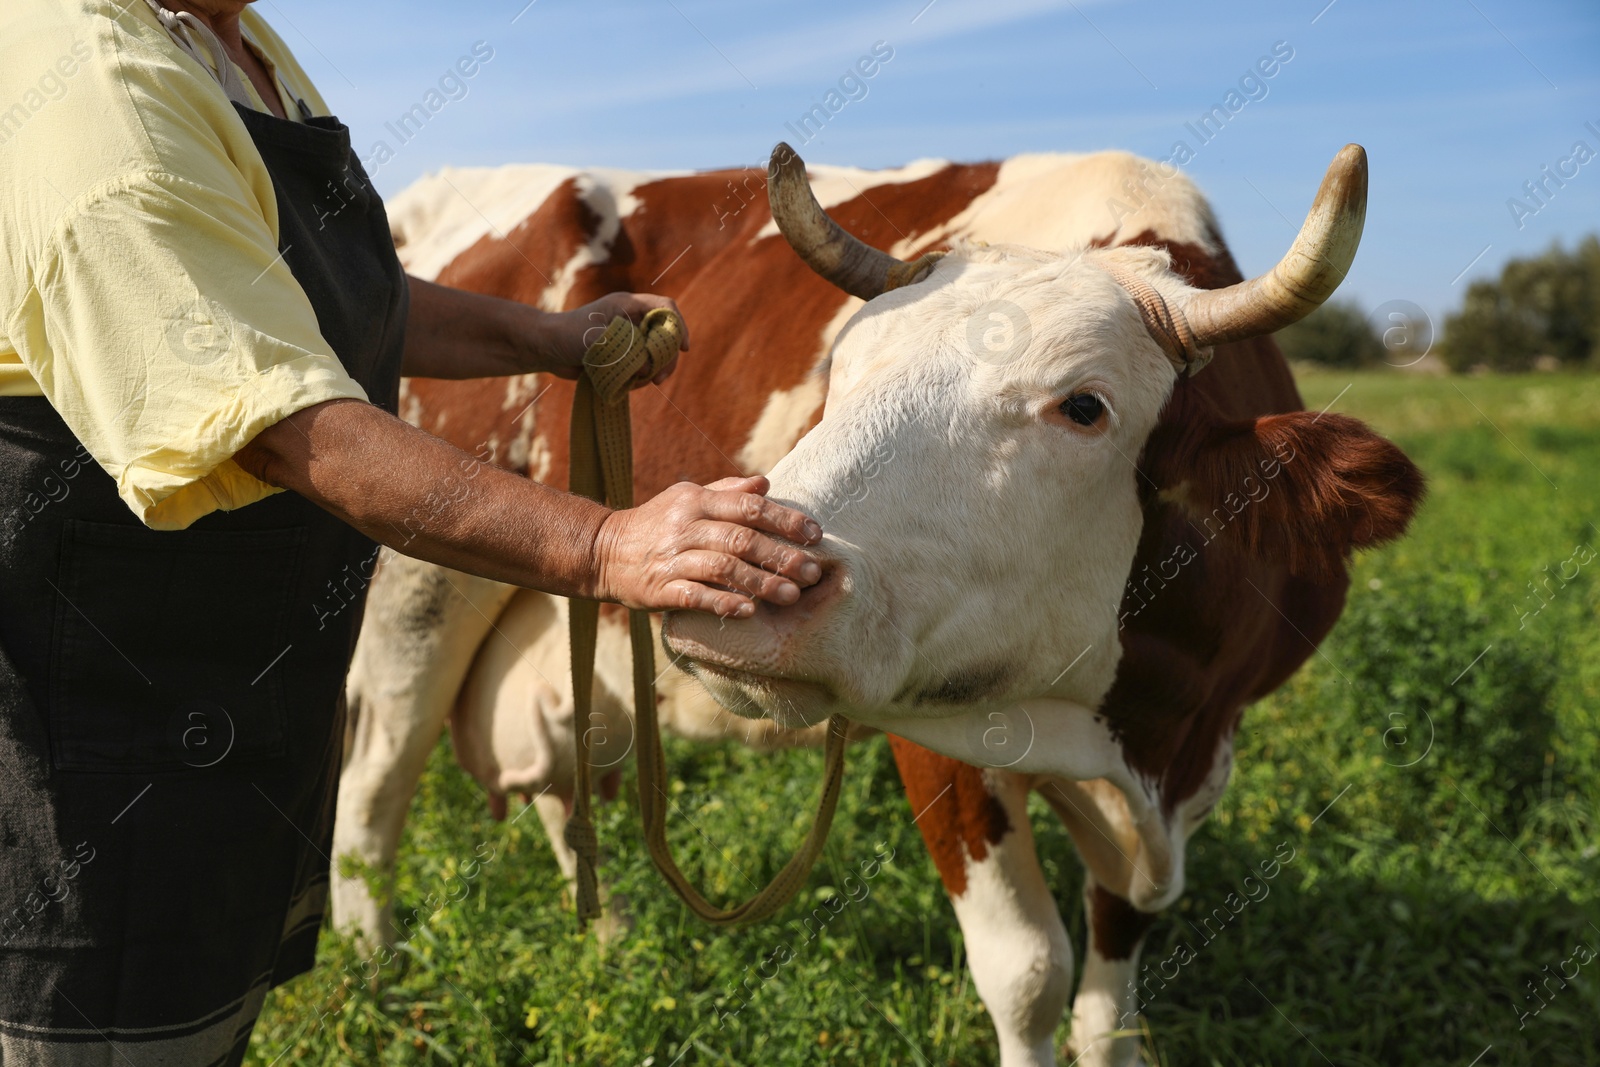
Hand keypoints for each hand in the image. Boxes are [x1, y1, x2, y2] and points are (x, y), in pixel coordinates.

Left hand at [543, 293, 689, 384]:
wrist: (546, 349)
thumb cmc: (567, 335)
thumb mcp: (598, 340)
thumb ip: (626, 351)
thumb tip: (648, 367)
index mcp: (628, 304)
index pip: (665, 307)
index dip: (678, 325)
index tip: (683, 347)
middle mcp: (632, 319)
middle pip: (665, 335)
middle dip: (666, 357)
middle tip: (659, 378)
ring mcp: (628, 337)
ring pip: (655, 354)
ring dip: (653, 370)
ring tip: (641, 383)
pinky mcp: (622, 355)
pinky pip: (641, 366)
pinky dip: (639, 377)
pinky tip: (628, 384)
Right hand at [592, 476, 822, 616]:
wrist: (603, 550)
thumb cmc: (657, 523)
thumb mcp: (686, 497)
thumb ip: (726, 492)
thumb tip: (766, 484)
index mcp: (696, 501)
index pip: (748, 506)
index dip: (785, 519)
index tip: (815, 534)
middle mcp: (685, 527)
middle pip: (741, 539)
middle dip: (781, 556)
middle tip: (811, 571)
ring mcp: (672, 559)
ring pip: (723, 568)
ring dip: (761, 583)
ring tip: (790, 595)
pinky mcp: (660, 589)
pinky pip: (696, 596)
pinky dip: (723, 603)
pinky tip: (749, 611)